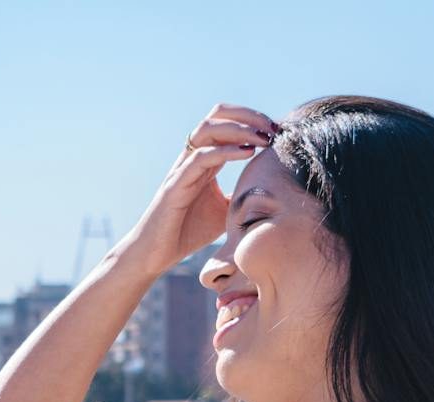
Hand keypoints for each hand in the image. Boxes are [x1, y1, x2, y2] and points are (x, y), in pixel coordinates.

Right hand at [112, 104, 278, 277]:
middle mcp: (192, 157)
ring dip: (240, 128)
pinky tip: (248, 153)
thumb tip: (268, 193)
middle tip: (273, 128)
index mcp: (205, 160)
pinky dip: (226, 150)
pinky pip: (201, 157)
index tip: (277, 131)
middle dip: (249, 116)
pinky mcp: (176, 184)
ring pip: (208, 129)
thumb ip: (241, 195)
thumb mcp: (226, 210)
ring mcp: (183, 168)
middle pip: (218, 115)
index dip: (253, 120)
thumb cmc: (188, 232)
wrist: (157, 254)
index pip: (228, 123)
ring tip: (263, 137)